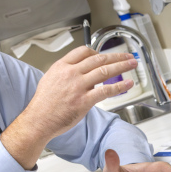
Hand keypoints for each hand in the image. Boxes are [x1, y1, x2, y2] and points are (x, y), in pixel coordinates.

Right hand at [2, 46, 137, 167]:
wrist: (38, 120)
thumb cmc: (44, 104)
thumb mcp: (50, 79)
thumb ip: (67, 73)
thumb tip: (81, 73)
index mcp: (62, 66)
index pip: (83, 51)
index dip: (98, 52)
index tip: (106, 54)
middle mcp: (71, 73)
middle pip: (98, 59)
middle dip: (116, 56)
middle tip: (127, 56)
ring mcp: (78, 86)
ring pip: (105, 71)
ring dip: (122, 66)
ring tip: (132, 64)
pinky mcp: (84, 101)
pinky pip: (106, 90)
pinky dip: (120, 86)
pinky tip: (128, 83)